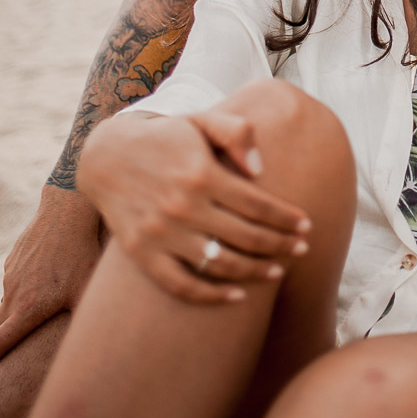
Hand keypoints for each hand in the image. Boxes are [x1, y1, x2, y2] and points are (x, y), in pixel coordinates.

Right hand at [0, 186, 102, 356]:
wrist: (66, 212)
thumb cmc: (81, 252)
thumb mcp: (87, 289)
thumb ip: (86, 319)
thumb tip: (97, 347)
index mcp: (28, 309)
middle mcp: (13, 295)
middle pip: (1, 328)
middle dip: (6, 339)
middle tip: (20, 343)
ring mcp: (9, 277)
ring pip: (8, 305)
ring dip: (18, 313)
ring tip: (42, 305)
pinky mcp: (12, 261)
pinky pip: (13, 284)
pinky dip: (23, 289)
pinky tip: (44, 278)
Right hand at [77, 106, 311, 304]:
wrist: (107, 156)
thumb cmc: (167, 137)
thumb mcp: (202, 121)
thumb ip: (236, 133)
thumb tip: (261, 170)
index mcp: (202, 173)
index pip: (257, 203)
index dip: (286, 218)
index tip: (306, 226)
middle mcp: (182, 206)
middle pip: (245, 236)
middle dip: (280, 245)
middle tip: (302, 250)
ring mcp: (161, 233)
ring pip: (220, 263)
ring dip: (255, 271)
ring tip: (278, 271)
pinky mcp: (142, 254)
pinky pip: (181, 285)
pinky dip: (211, 296)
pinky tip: (238, 296)